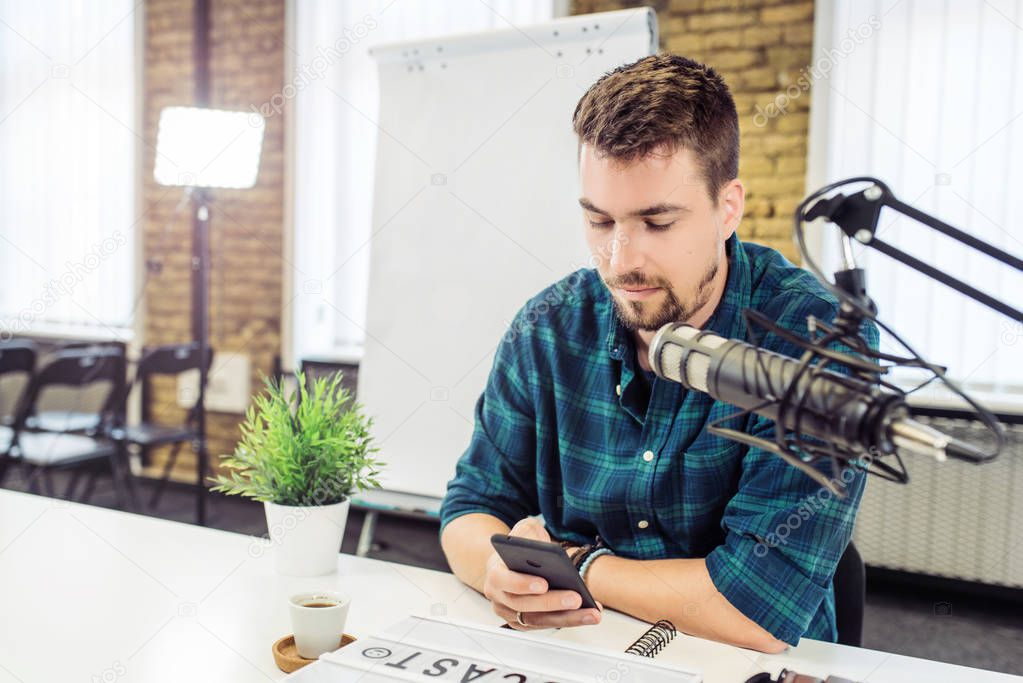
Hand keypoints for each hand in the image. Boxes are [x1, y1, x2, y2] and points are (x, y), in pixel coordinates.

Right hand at [483, 518, 602, 629]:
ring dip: (567, 618)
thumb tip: (544, 549)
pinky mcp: (525, 623)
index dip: (523, 584)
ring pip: (538, 620)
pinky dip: (569, 620)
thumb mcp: (525, 530)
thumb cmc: (521, 547)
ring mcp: (510, 613)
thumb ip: (530, 534)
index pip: (504, 580)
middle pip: (524, 606)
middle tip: (576, 598)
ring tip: (592, 612)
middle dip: (552, 603)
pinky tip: (589, 613)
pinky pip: (548, 625)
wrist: (515, 561)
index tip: (544, 584)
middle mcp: (499, 597)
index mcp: (495, 573)